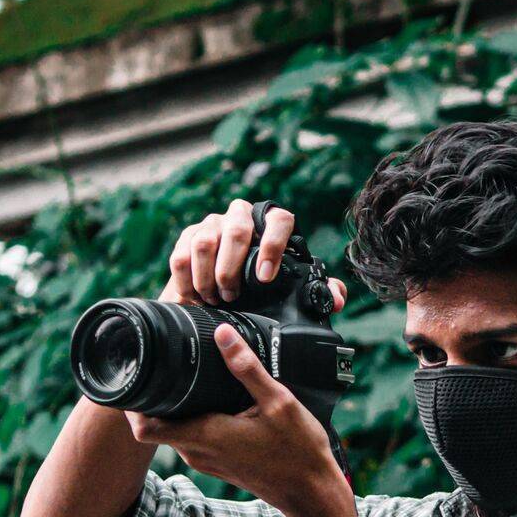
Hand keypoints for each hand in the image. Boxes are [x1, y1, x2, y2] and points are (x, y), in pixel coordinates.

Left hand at [123, 323, 359, 516]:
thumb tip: (222, 334)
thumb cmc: (298, 453)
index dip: (130, 403)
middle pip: (155, 425)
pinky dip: (191, 418)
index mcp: (205, 436)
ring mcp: (206, 460)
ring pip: (173, 430)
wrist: (311, 493)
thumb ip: (247, 368)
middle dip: (152, 396)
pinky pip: (191, 437)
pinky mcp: (217, 463)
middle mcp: (198, 452)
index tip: (135, 375)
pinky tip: (209, 399)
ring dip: (172, 407)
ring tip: (183, 375)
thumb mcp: (278, 402)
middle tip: (159, 362)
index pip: (143, 427)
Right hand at [162, 198, 349, 308]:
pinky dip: (186, 280)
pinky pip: (181, 254)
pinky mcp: (188, 235)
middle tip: (232, 295)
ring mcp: (213, 223)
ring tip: (213, 299)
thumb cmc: (264, 280)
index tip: (265, 277)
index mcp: (271, 224)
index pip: (280, 220)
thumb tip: (335, 299)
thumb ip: (318, 291)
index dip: (273, 246)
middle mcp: (241, 216)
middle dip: (232, 268)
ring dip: (207, 275)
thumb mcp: (292, 286)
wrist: (225, 279)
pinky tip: (193, 296)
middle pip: (237, 229)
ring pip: (206, 241)